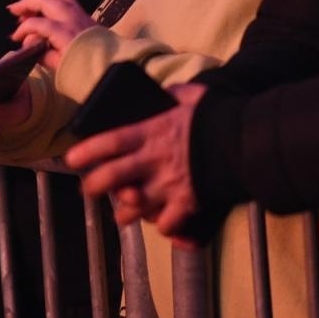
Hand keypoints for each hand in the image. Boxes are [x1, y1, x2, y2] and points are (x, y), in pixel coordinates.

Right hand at [7, 0, 94, 69]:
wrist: (111, 68)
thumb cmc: (85, 70)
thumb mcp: (59, 66)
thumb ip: (41, 53)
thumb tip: (29, 42)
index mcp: (65, 32)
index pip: (37, 23)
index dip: (23, 29)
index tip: (15, 38)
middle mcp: (72, 17)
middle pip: (45, 0)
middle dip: (26, 3)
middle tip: (13, 10)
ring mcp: (80, 13)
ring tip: (27, 5)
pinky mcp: (85, 13)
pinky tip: (44, 6)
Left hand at [65, 83, 207, 244]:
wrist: (247, 141)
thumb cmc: (219, 114)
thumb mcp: (193, 95)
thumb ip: (175, 94)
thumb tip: (168, 91)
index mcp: (150, 132)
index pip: (107, 142)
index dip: (85, 152)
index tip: (71, 159)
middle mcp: (153, 161)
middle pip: (110, 179)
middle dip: (94, 187)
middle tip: (90, 190)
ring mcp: (168, 185)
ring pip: (133, 208)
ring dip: (125, 213)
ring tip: (124, 214)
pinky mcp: (186, 203)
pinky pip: (165, 224)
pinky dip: (163, 226)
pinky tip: (162, 223)